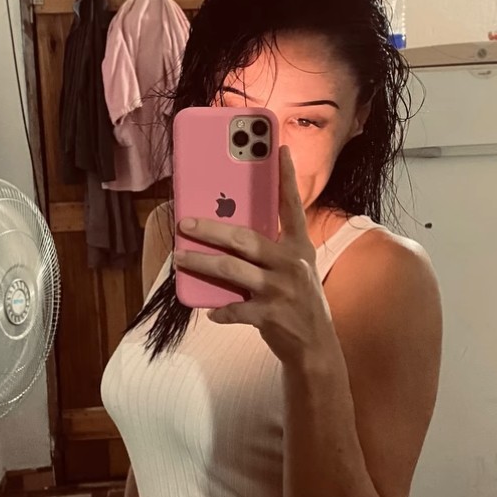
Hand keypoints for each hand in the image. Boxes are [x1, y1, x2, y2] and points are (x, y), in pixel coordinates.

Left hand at [173, 146, 334, 367]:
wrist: (316, 347)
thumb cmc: (298, 302)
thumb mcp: (295, 269)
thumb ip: (271, 250)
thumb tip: (229, 234)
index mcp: (299, 247)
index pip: (291, 206)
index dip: (286, 177)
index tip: (280, 149)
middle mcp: (292, 263)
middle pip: (245, 238)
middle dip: (211, 229)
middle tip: (185, 222)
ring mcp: (282, 290)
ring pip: (232, 270)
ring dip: (201, 263)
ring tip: (181, 258)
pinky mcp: (271, 315)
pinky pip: (235, 308)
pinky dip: (220, 310)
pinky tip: (211, 311)